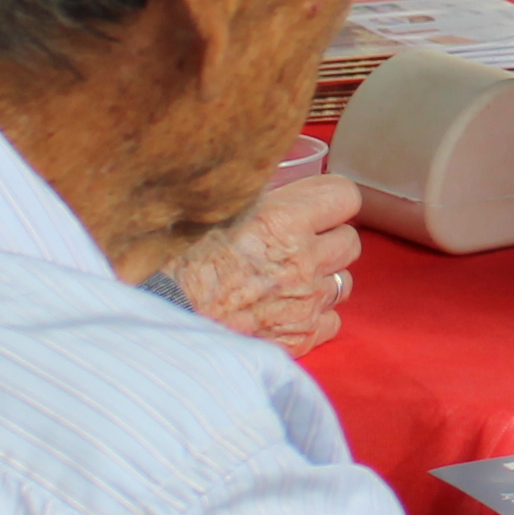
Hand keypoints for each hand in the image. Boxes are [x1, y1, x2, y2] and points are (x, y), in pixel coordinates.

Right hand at [166, 171, 363, 346]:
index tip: (317, 204)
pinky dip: (314, 317)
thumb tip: (270, 176)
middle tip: (298, 243)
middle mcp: (304, 262)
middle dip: (328, 239)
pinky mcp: (300, 338)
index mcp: (284, 221)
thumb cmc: (178, 263)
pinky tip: (286, 310)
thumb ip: (255, 195)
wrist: (164, 318)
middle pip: (349, 241)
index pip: (345, 197)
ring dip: (322, 278)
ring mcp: (306, 303)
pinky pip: (330, 322)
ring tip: (289, 279)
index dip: (331, 199)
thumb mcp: (214, 210)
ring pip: (342, 282)